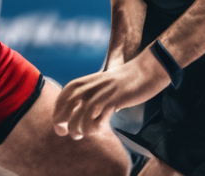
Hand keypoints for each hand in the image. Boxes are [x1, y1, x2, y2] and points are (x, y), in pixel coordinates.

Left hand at [53, 51, 170, 140]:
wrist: (145, 70)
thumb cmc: (125, 82)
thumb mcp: (103, 85)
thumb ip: (91, 96)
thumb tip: (80, 115)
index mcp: (86, 82)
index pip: (63, 97)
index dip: (58, 112)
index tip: (60, 124)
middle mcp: (90, 87)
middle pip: (66, 107)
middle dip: (62, 123)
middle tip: (67, 133)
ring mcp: (101, 93)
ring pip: (80, 117)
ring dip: (79, 130)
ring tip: (85, 133)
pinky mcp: (114, 100)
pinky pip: (97, 119)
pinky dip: (94, 128)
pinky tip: (101, 127)